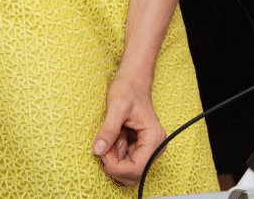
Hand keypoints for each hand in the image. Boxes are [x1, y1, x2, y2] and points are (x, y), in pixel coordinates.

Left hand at [92, 71, 166, 186]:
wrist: (133, 79)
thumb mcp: (116, 106)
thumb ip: (108, 129)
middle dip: (115, 165)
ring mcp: (148, 147)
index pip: (137, 168)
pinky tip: (114, 139)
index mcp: (154, 137)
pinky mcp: (140, 147)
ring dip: (114, 159)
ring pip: (128, 170)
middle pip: (134, 174)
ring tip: (111, 138)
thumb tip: (98, 150)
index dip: (116, 166)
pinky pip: (126, 162)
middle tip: (106, 145)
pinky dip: (115, 155)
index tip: (104, 151)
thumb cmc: (128, 88)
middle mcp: (155, 145)